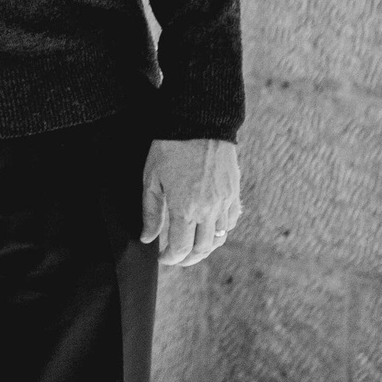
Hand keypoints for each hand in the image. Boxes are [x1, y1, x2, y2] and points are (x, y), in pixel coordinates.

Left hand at [141, 138, 239, 266]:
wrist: (200, 122)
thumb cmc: (170, 147)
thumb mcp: (152, 179)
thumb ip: (151, 212)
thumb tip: (147, 238)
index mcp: (186, 209)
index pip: (180, 248)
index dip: (170, 258)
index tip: (162, 258)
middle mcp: (208, 210)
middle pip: (202, 249)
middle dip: (187, 259)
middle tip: (175, 258)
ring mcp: (224, 202)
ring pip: (219, 238)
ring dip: (205, 248)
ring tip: (191, 247)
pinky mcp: (233, 192)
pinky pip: (231, 221)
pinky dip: (221, 231)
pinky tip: (210, 229)